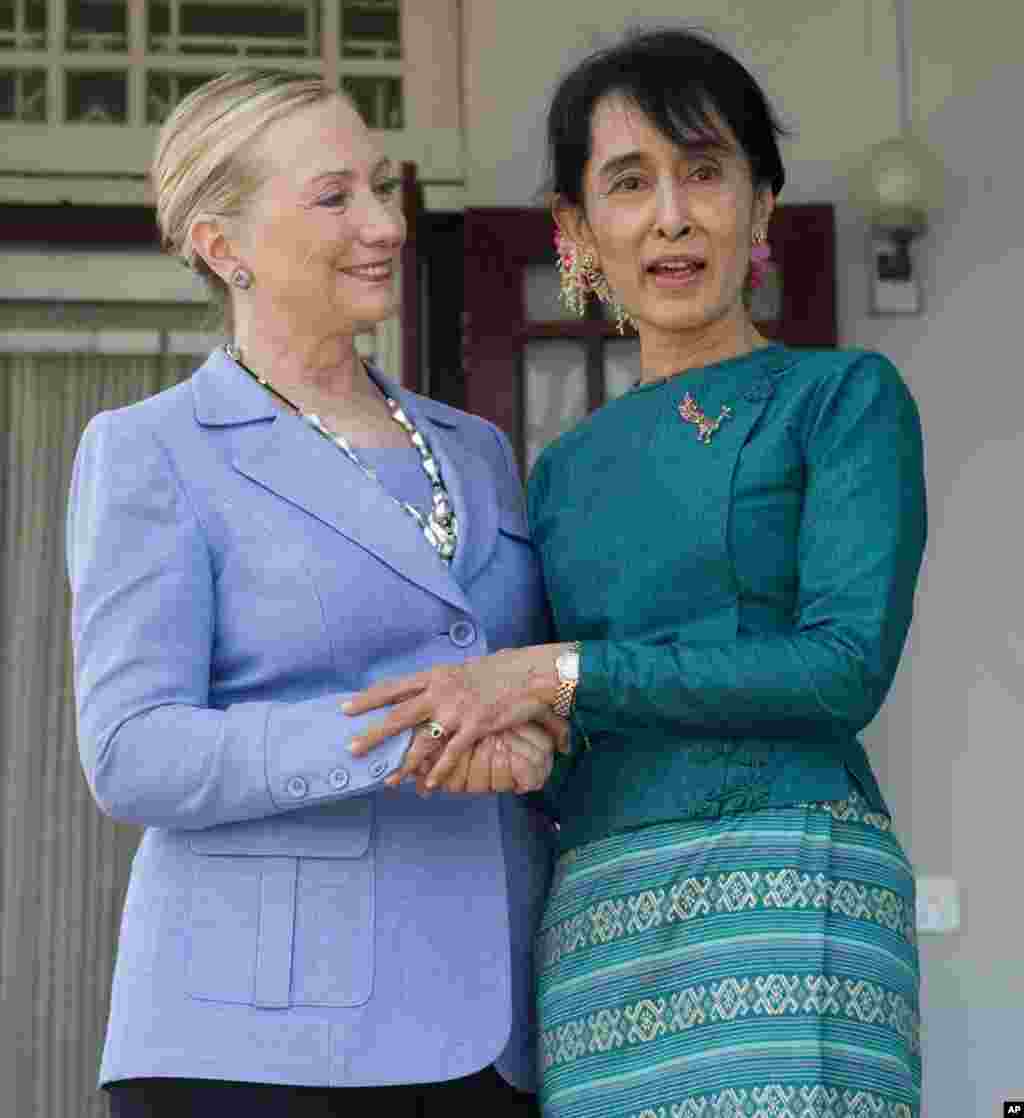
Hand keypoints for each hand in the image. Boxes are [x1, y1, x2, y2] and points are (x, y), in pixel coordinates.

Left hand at [344, 645, 571, 787]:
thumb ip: (443, 683)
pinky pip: (452, 753)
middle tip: (352, 748)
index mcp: (435, 676)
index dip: (369, 699)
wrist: (528, 673)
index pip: (394, 687)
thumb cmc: (498, 670)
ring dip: (404, 762)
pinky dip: (439, 771)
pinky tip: (428, 784)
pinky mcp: (475, 726)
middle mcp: (441, 692)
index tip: (347, 708)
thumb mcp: (462, 670)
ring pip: (422, 740)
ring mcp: (457, 710)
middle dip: (374, 734)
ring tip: (388, 779)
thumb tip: (428, 692)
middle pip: (399, 715)